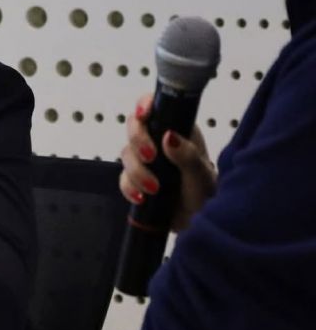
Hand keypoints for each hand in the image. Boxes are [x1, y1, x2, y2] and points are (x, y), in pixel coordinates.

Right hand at [119, 93, 216, 230]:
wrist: (199, 225)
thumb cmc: (207, 196)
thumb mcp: (202, 176)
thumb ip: (188, 156)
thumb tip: (169, 137)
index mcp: (179, 131)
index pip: (157, 107)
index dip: (145, 105)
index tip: (143, 114)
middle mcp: (159, 142)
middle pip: (134, 127)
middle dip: (137, 141)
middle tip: (150, 157)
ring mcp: (146, 162)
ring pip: (126, 154)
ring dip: (136, 171)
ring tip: (154, 189)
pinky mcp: (136, 181)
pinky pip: (123, 178)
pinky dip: (129, 188)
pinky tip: (141, 198)